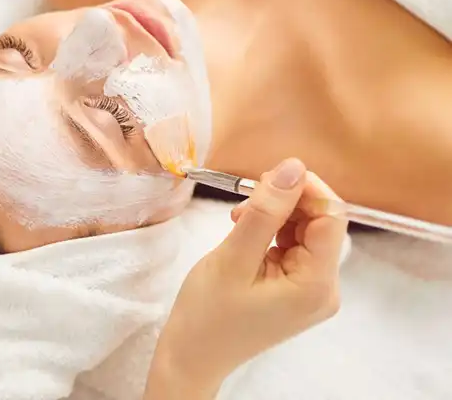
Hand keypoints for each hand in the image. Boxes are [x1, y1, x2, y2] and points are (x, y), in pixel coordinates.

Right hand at [146, 158, 348, 397]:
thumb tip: (293, 167)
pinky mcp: (295, 291)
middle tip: (246, 197)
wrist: (192, 356)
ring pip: (304, 233)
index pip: (331, 218)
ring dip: (275, 216)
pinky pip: (292, 248)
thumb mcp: (233, 257)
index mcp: (317, 285)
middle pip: (319, 224)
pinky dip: (270, 232)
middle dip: (286, 202)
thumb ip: (265, 211)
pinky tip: (244, 232)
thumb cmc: (207, 314)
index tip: (269, 176)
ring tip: (238, 219)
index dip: (306, 189)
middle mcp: (324, 289)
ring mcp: (311, 291)